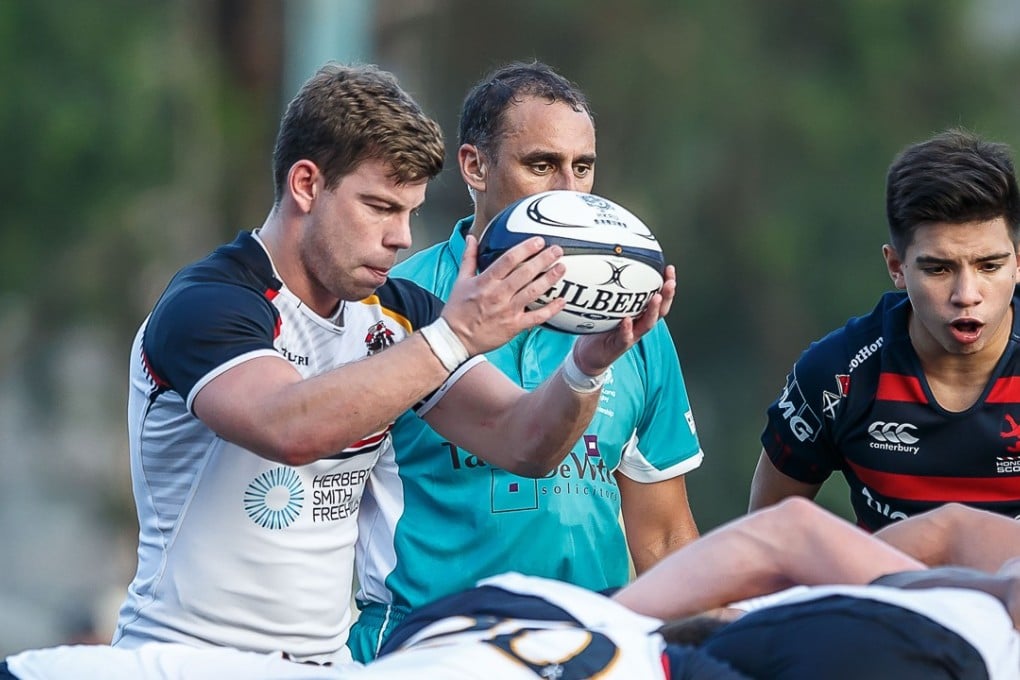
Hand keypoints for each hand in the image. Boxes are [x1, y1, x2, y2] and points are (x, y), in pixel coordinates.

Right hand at [442, 234, 566, 355]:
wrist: (456, 339)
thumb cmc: (458, 310)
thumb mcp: (460, 280)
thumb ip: (469, 257)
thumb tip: (471, 238)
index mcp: (485, 281)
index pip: (508, 260)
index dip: (525, 249)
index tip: (538, 241)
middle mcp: (498, 295)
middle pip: (525, 273)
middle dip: (543, 259)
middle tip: (557, 250)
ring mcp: (508, 311)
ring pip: (533, 292)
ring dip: (549, 279)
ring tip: (561, 268)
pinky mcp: (514, 326)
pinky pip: (536, 317)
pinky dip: (550, 309)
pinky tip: (561, 300)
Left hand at [572, 264, 676, 374]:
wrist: (590, 355)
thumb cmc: (600, 328)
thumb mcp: (607, 307)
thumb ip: (610, 291)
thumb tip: (606, 263)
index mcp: (640, 314)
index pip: (659, 297)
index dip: (666, 284)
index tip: (669, 269)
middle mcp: (640, 324)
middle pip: (660, 310)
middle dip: (667, 296)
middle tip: (670, 282)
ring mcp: (632, 335)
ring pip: (647, 323)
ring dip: (653, 310)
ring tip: (656, 297)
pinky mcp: (620, 345)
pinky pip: (626, 337)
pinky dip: (627, 329)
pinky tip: (627, 320)